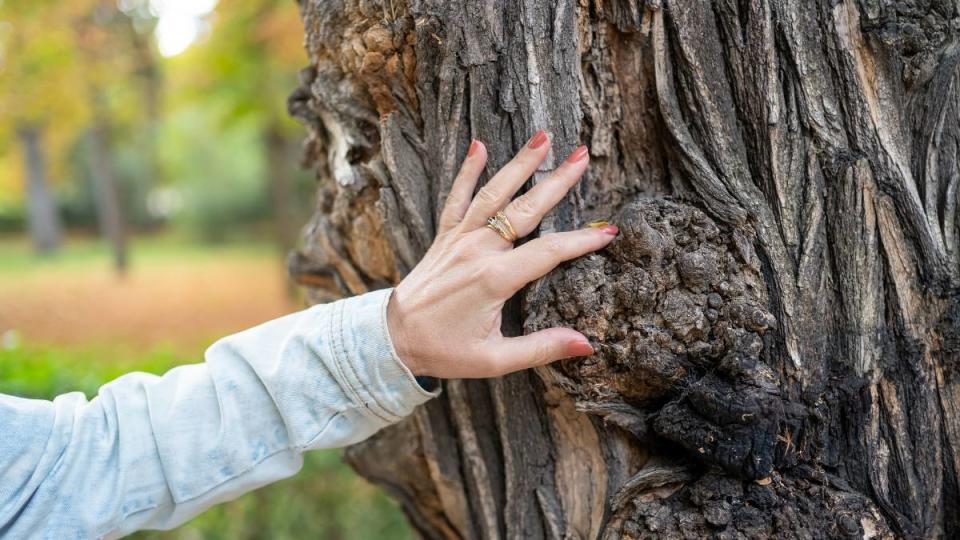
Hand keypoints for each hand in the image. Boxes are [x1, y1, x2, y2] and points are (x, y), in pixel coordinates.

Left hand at [387, 130, 617, 377]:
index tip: (609, 231)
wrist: (393, 338)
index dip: (582, 241)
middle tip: (581, 156)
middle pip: (526, 209)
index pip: (549, 251)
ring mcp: (459, 238)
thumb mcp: (494, 360)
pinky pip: (456, 198)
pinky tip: (478, 145)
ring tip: (542, 136)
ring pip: (494, 194)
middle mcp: (478, 250)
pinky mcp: (444, 237)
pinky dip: (467, 171)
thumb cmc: (444, 350)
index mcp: (495, 278)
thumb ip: (541, 348)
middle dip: (557, 181)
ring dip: (519, 163)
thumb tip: (586, 345)